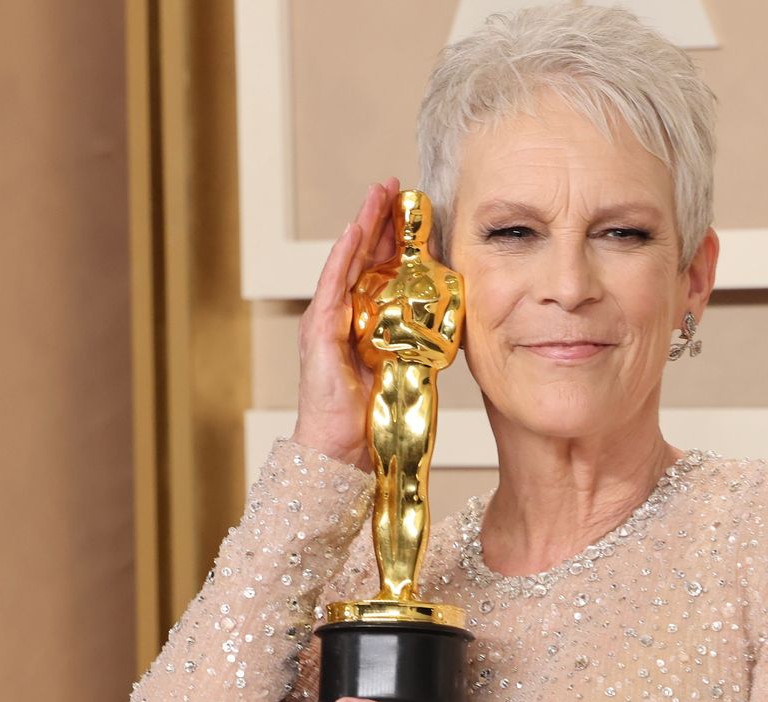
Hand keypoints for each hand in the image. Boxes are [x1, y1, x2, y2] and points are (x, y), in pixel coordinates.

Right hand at [289, 178, 400, 467]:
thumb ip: (417, 342)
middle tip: (392, 186)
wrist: (340, 450)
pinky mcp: (320, 332)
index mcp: (362, 320)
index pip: (377, 269)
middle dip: (376, 219)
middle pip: (361, 256)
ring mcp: (327, 320)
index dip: (391, 237)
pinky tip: (355, 232)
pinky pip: (333, 287)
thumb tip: (447, 325)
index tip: (409, 208)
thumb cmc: (369, 415)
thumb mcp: (403, 367)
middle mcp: (341, 314)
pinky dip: (343, 257)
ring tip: (376, 195)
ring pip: (346, 261)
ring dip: (361, 225)